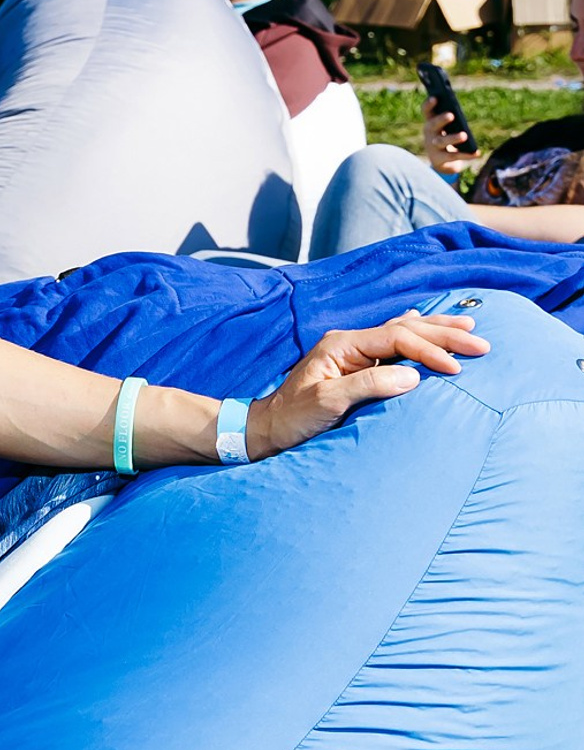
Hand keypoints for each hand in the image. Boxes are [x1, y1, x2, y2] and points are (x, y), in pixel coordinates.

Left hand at [248, 311, 487, 456]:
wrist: (269, 426)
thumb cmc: (293, 416)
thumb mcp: (327, 402)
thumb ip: (367, 385)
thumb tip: (412, 376)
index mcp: (342, 345)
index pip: (396, 338)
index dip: (429, 350)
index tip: (457, 368)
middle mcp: (349, 342)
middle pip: (403, 329)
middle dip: (443, 334)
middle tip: (480, 341)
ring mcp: (353, 352)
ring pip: (401, 333)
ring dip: (434, 331)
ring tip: (467, 327)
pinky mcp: (356, 365)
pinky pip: (393, 344)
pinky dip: (415, 336)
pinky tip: (423, 323)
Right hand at [423, 109, 478, 175]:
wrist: (440, 160)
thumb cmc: (446, 137)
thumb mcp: (446, 127)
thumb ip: (450, 119)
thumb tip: (458, 113)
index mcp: (430, 122)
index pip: (426, 111)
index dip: (429, 104)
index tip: (435, 97)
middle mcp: (429, 133)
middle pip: (433, 125)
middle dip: (441, 120)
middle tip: (451, 115)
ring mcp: (433, 146)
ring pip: (442, 141)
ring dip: (453, 138)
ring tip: (464, 135)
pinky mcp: (439, 159)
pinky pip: (453, 156)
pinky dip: (466, 155)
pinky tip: (476, 153)